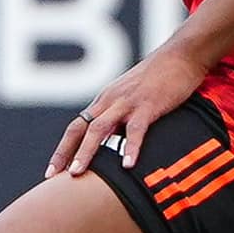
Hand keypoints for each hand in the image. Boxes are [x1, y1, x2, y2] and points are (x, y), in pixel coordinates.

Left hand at [45, 41, 208, 177]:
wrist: (181, 55)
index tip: (52, 172)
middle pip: (80, 129)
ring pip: (99, 129)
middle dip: (64, 153)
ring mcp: (127, 102)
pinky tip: (127, 166)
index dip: (62, 150)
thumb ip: (122, 116)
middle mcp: (109, 101)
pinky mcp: (148, 105)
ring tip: (77, 174)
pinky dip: (131, 148)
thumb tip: (117, 142)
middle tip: (52, 177)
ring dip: (86, 152)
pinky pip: (136, 129)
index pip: (77, 128)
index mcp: (105, 101)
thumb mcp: (133, 96)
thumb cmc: (159, 78)